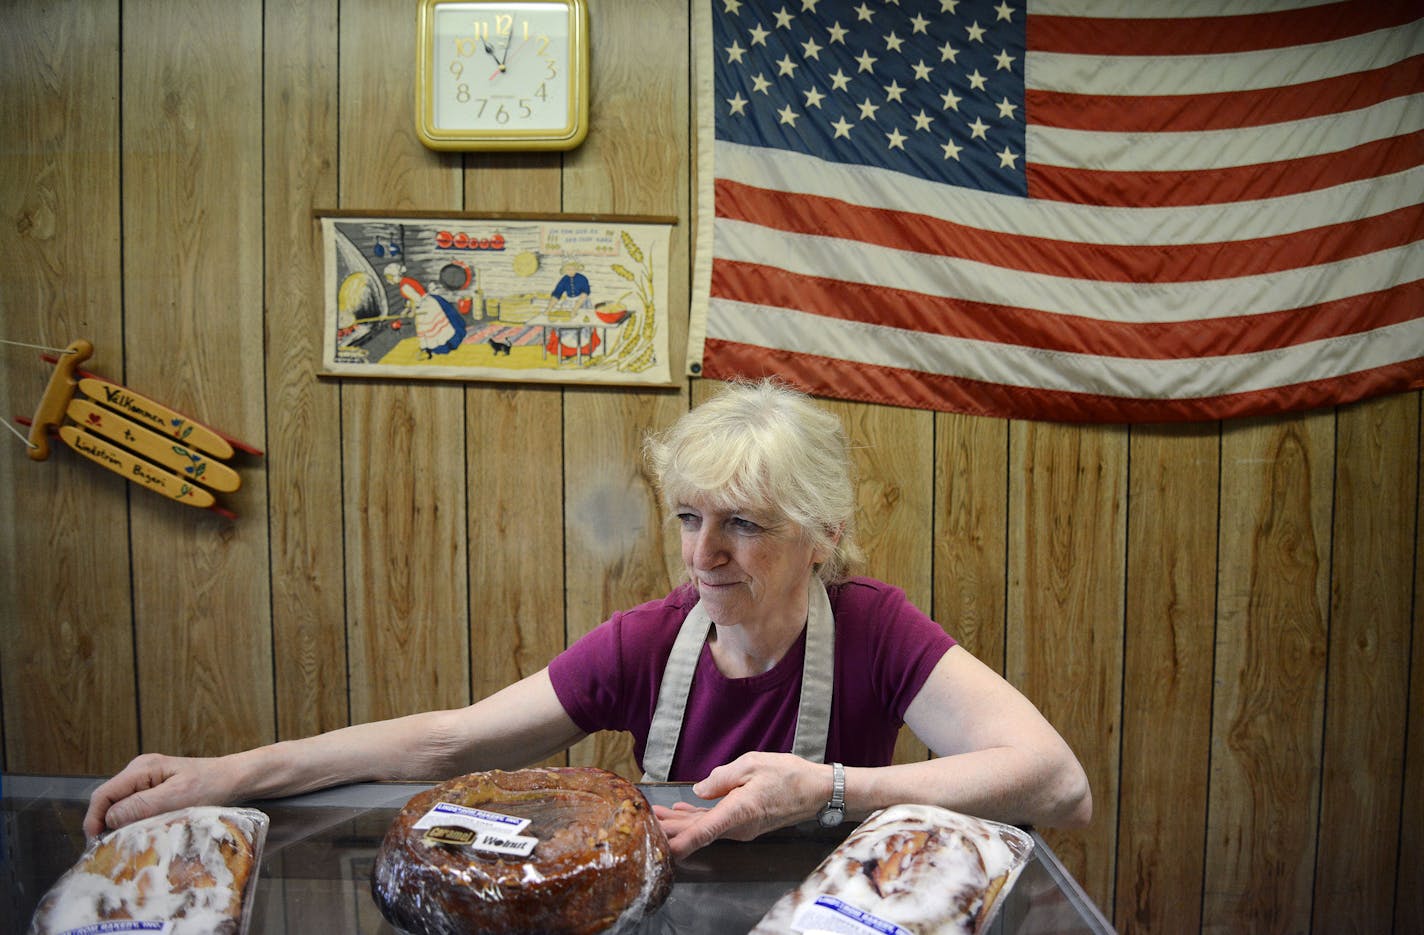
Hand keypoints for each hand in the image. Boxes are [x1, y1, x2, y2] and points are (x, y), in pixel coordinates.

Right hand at [83, 753, 237, 839]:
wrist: (235, 779)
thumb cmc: (211, 786)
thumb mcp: (178, 797)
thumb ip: (142, 805)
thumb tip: (110, 818)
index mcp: (141, 768)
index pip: (103, 794)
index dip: (93, 819)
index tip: (95, 843)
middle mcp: (139, 771)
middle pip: (107, 800)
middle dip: (103, 824)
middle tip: (107, 850)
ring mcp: (146, 780)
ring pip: (119, 806)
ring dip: (117, 825)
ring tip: (121, 845)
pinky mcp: (154, 790)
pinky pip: (133, 807)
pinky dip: (131, 822)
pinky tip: (137, 835)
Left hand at [652, 752, 832, 859]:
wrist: (816, 790)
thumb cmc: (788, 775)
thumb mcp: (752, 764)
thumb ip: (721, 778)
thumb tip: (699, 789)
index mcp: (738, 812)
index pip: (702, 832)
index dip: (680, 843)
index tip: (661, 851)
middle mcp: (738, 827)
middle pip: (697, 831)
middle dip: (669, 828)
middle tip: (643, 819)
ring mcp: (741, 828)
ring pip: (704, 827)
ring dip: (680, 822)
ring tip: (655, 813)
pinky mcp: (745, 824)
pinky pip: (716, 823)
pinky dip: (697, 818)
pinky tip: (681, 809)